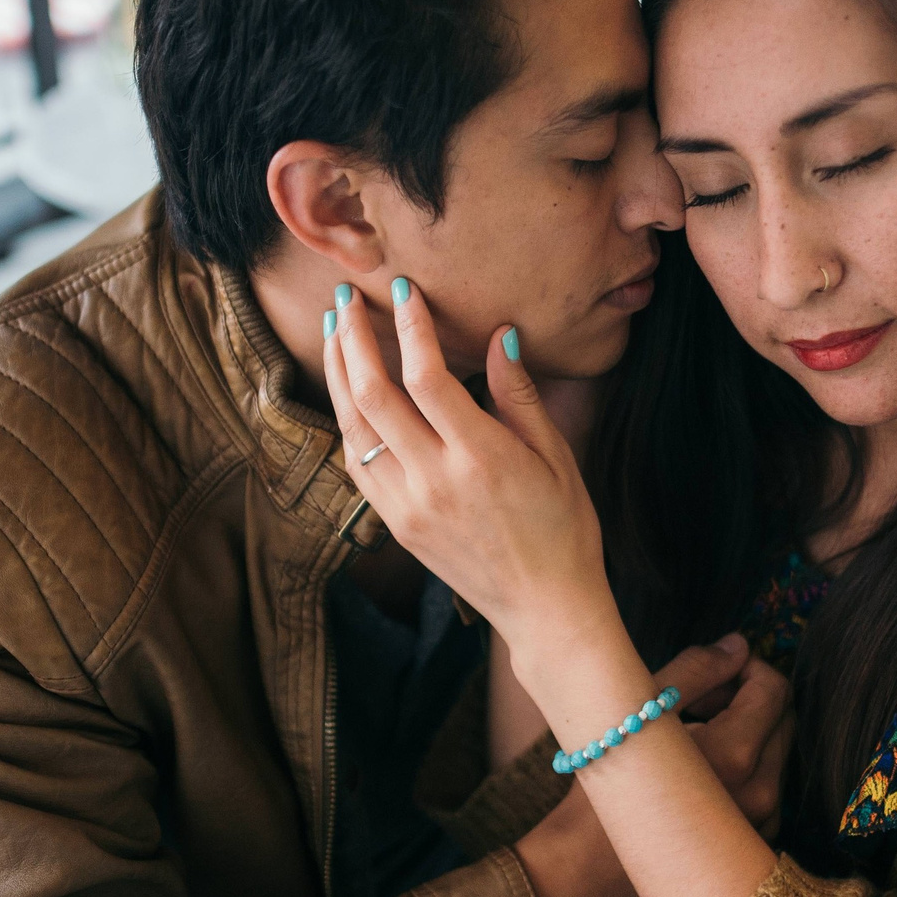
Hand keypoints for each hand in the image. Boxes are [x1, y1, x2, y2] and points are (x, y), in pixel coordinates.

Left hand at [324, 282, 611, 654]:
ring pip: (353, 428)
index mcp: (480, 459)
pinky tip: (348, 393)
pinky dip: (347, 422)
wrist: (545, 607)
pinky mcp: (396, 525)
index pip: (427, 376)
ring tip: (333, 332)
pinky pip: (357, 465)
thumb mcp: (555, 457)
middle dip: (353, 339)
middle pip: (373, 396)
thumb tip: (499, 335)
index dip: (410, 326)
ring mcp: (407, 506)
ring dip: (337, 374)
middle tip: (345, 298)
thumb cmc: (563, 528)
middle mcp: (435, 481)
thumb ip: (518, 396)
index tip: (403, 290)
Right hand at [513, 637, 790, 896]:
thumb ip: (695, 669)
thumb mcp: (640, 711)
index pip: (773, 689)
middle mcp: (760, 793)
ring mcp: (763, 823)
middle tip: (699, 702)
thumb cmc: (605, 784)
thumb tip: (737, 646)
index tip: (713, 674)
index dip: (745, 668)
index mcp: (734, 755)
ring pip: (777, 753)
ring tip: (695, 738)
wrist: (587, 868)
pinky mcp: (756, 844)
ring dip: (748, 733)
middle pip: (783, 719)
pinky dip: (746, 769)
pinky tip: (702, 774)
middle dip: (747, 699)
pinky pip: (768, 788)